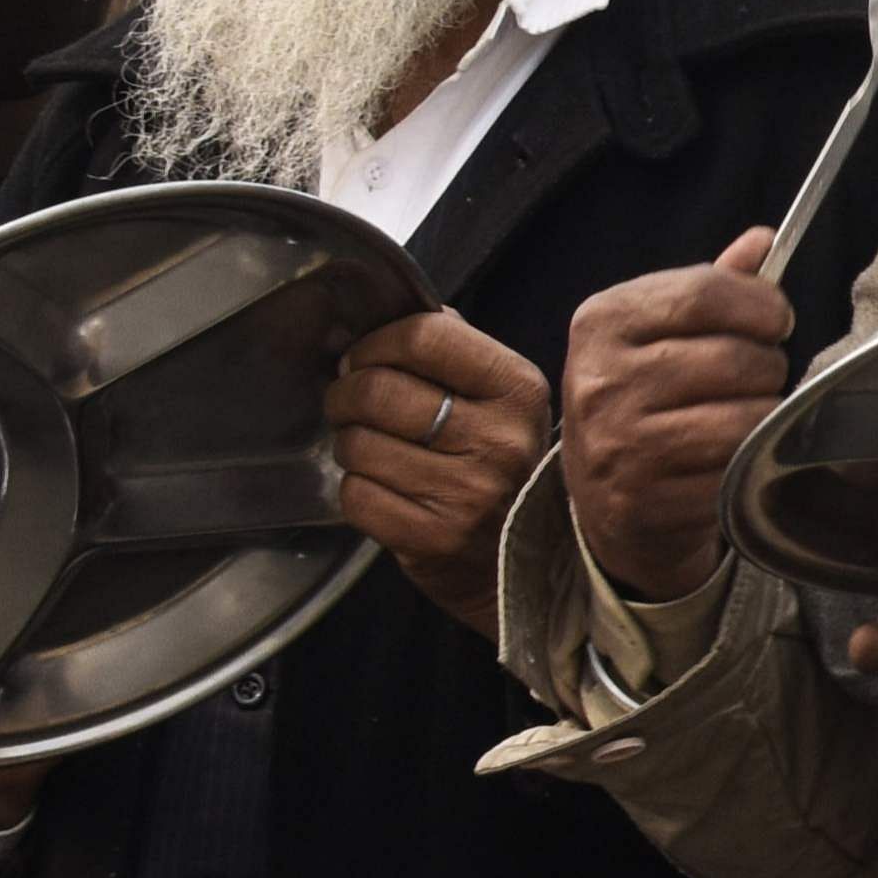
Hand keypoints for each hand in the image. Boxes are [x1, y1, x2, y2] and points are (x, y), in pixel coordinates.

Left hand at [325, 310, 555, 638]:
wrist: (532, 563)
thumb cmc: (503, 470)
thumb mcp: (503, 402)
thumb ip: (455, 353)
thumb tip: (393, 314)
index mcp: (518, 390)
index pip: (423, 337)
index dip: (375, 343)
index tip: (364, 358)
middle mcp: (499, 439)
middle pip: (377, 389)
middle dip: (346, 395)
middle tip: (350, 404)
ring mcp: (468, 492)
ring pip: (357, 444)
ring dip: (351, 446)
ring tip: (375, 452)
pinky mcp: (433, 537)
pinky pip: (356, 495)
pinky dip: (357, 490)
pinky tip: (384, 490)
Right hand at [562, 226, 796, 605]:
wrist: (605, 500)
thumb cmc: (646, 401)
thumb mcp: (660, 333)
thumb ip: (711, 287)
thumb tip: (763, 239)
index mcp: (602, 322)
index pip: (707, 293)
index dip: (762, 305)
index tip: (776, 320)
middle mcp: (600, 380)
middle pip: (736, 357)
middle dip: (767, 367)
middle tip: (756, 378)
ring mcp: (619, 444)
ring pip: (745, 416)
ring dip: (764, 416)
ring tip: (744, 416)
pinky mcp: (643, 499)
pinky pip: (735, 469)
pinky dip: (747, 462)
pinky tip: (727, 458)